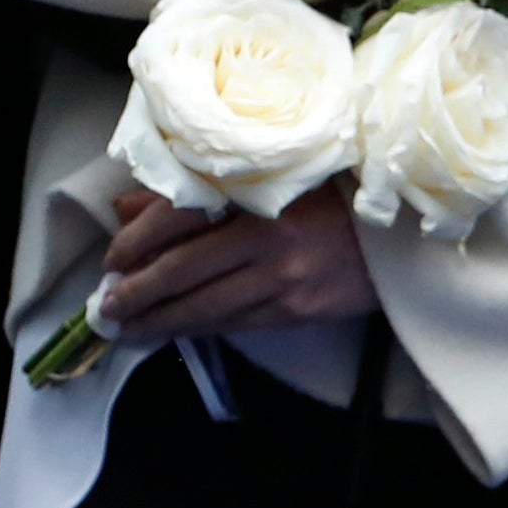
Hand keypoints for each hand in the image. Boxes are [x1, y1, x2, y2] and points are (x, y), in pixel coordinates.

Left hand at [99, 186, 375, 343]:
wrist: (402, 230)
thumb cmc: (332, 193)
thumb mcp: (265, 177)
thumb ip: (194, 190)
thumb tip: (127, 209)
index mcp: (256, 190)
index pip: (177, 216)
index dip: (134, 243)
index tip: (110, 261)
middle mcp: (267, 235)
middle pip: (182, 270)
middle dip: (136, 293)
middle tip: (105, 309)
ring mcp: (285, 278)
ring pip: (205, 307)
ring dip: (159, 321)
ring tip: (127, 329)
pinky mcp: (300, 310)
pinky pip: (237, 324)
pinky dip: (200, 328)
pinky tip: (175, 330)